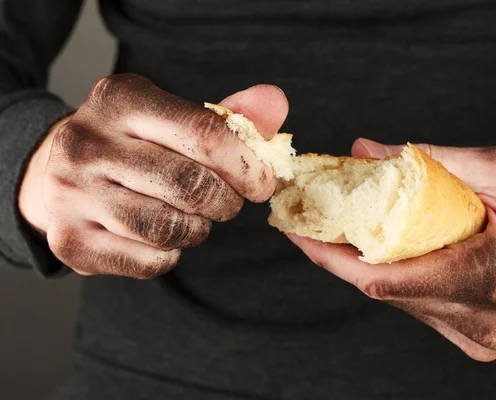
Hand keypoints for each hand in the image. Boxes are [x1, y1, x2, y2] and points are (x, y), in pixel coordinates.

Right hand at [18, 74, 287, 278]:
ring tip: (193, 216)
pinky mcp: (71, 242)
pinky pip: (151, 261)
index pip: (203, 133)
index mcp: (121, 100)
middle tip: (229, 202)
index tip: (262, 182)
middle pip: (191, 186)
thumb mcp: (174, 116)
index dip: (246, 164)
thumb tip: (276, 103)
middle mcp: (87, 143)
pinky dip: (172, 254)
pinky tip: (162, 234)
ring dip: (199, 228)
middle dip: (227, 201)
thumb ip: (231, 114)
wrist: (58, 169)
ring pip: (171, 228)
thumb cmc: (135, 142)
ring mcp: (72, 195)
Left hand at [289, 138, 495, 360]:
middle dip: (343, 255)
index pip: (380, 278)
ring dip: (371, 264)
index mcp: (483, 280)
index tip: (298, 231)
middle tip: (316, 220)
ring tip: (351, 228)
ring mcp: (477, 339)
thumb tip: (367, 150)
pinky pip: (422, 308)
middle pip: (382, 289)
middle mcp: (476, 322)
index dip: (330, 256)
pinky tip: (397, 250)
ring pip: (399, 300)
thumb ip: (431, 161)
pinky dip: (402, 277)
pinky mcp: (480, 342)